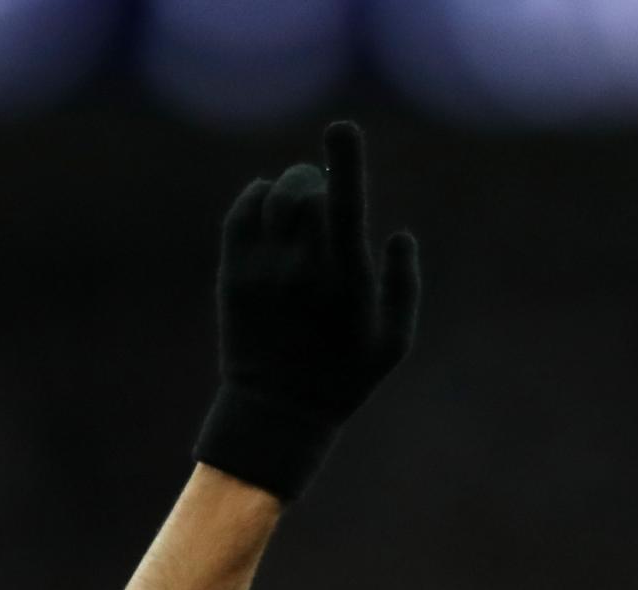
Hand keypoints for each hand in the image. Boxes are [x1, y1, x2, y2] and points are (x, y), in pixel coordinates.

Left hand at [194, 122, 421, 500]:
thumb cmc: (345, 379)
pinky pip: (241, 214)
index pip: (344, 205)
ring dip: (289, 186)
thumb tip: (398, 235)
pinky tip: (267, 200)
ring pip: (273, 198)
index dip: (345, 162)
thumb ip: (403, 285)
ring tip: (300, 196)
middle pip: (305, 192)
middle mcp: (302, 269)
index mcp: (347, 281)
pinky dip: (255, 197)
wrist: (278, 413)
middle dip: (317, 178)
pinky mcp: (235, 275)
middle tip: (323, 185)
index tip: (342, 128)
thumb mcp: (394, 343)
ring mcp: (264, 270)